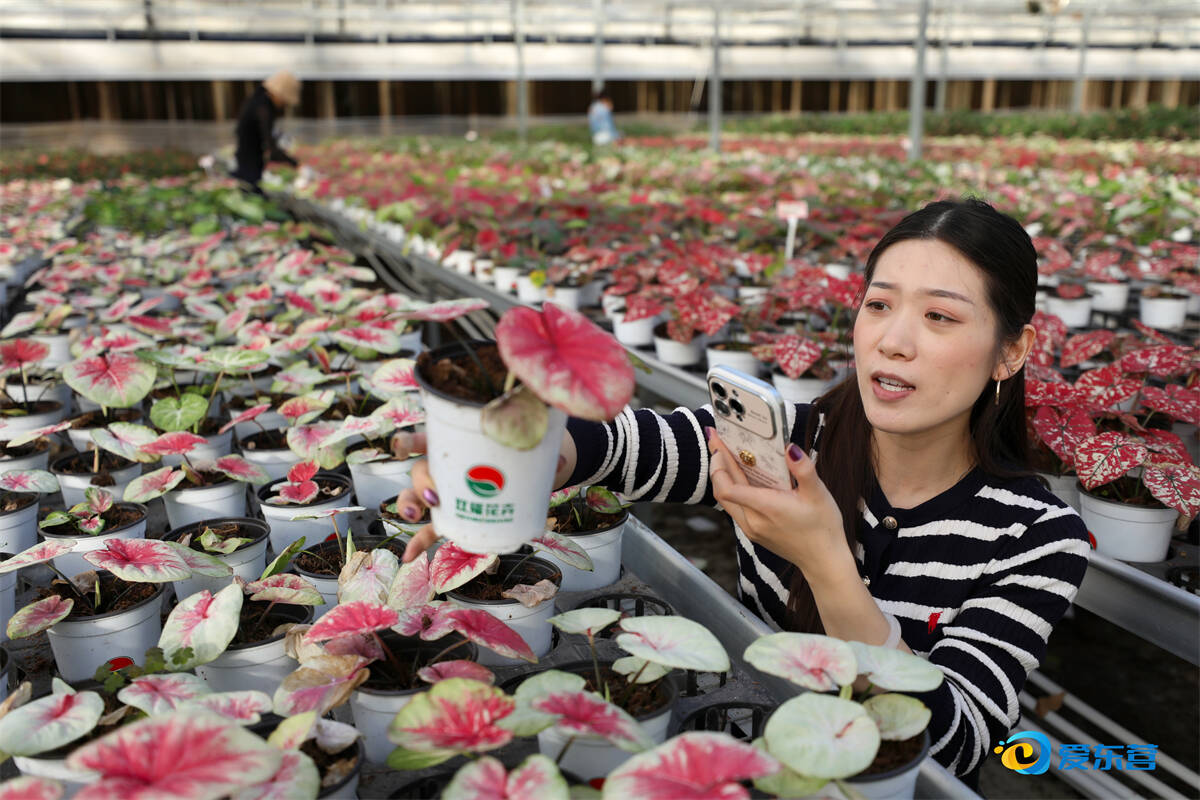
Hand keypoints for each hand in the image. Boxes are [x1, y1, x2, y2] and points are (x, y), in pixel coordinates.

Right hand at [391, 430, 576, 562]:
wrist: (520, 478)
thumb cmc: (515, 457)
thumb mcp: (522, 452)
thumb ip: (536, 456)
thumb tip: (557, 461)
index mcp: (456, 446)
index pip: (428, 438)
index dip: (411, 442)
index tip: (401, 448)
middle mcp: (443, 468)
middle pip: (420, 470)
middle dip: (420, 482)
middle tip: (433, 496)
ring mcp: (443, 493)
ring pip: (416, 497)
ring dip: (409, 505)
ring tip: (414, 517)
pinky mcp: (450, 517)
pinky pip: (429, 530)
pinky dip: (419, 544)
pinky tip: (410, 558)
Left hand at [706, 427, 847, 573]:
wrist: (824, 561)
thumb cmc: (823, 527)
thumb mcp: (818, 494)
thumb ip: (803, 470)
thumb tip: (790, 447)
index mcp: (765, 508)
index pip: (727, 487)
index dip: (718, 464)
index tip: (718, 443)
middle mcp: (752, 520)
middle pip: (723, 490)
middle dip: (718, 462)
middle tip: (717, 439)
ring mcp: (751, 529)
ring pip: (727, 500)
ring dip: (724, 476)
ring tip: (726, 454)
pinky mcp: (754, 533)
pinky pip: (736, 507)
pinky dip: (734, 489)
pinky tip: (743, 476)